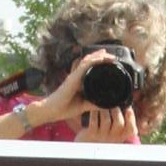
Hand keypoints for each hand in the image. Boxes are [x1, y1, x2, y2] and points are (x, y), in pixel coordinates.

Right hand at [20, 60, 136, 142]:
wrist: (51, 111)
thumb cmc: (64, 108)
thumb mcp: (83, 106)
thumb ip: (94, 104)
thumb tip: (106, 105)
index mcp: (79, 81)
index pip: (90, 67)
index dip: (100, 62)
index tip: (111, 61)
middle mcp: (77, 76)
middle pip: (90, 61)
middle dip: (102, 57)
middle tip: (113, 56)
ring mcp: (74, 76)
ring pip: (88, 61)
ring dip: (99, 56)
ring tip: (109, 55)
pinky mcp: (72, 78)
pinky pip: (83, 66)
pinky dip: (93, 61)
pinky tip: (101, 58)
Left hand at [70, 101, 138, 144]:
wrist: (87, 143)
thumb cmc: (103, 132)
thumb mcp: (114, 129)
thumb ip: (121, 119)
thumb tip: (126, 104)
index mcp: (122, 136)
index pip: (131, 129)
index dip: (131, 118)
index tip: (128, 108)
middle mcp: (113, 138)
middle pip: (119, 122)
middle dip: (116, 110)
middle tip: (112, 102)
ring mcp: (102, 136)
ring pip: (106, 120)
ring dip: (104, 109)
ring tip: (102, 103)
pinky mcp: (91, 134)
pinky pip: (94, 120)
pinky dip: (94, 112)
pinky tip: (93, 108)